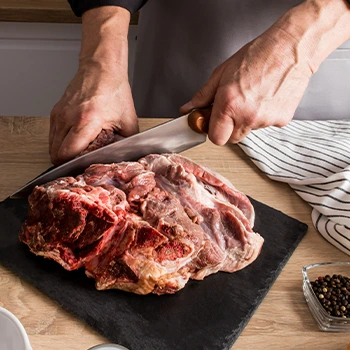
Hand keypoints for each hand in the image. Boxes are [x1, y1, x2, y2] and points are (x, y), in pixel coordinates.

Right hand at [49, 61, 137, 164]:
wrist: (102, 69)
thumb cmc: (114, 91)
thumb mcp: (128, 121)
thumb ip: (126, 142)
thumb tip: (125, 155)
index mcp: (86, 121)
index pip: (68, 153)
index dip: (74, 165)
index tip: (83, 167)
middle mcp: (68, 118)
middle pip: (56, 153)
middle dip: (66, 161)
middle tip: (79, 162)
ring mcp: (59, 114)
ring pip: (51, 145)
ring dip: (62, 152)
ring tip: (77, 151)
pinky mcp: (55, 111)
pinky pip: (52, 134)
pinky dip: (60, 141)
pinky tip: (73, 139)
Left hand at [181, 0, 349, 144]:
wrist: (292, 48)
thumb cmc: (258, 55)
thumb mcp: (222, 73)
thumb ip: (203, 95)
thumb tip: (188, 108)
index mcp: (229, 104)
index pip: (216, 138)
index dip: (214, 130)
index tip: (215, 122)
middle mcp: (247, 116)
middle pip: (232, 138)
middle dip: (229, 127)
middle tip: (233, 107)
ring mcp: (266, 120)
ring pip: (249, 131)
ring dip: (246, 119)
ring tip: (253, 96)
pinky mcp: (281, 120)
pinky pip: (265, 125)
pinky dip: (263, 115)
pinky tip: (265, 97)